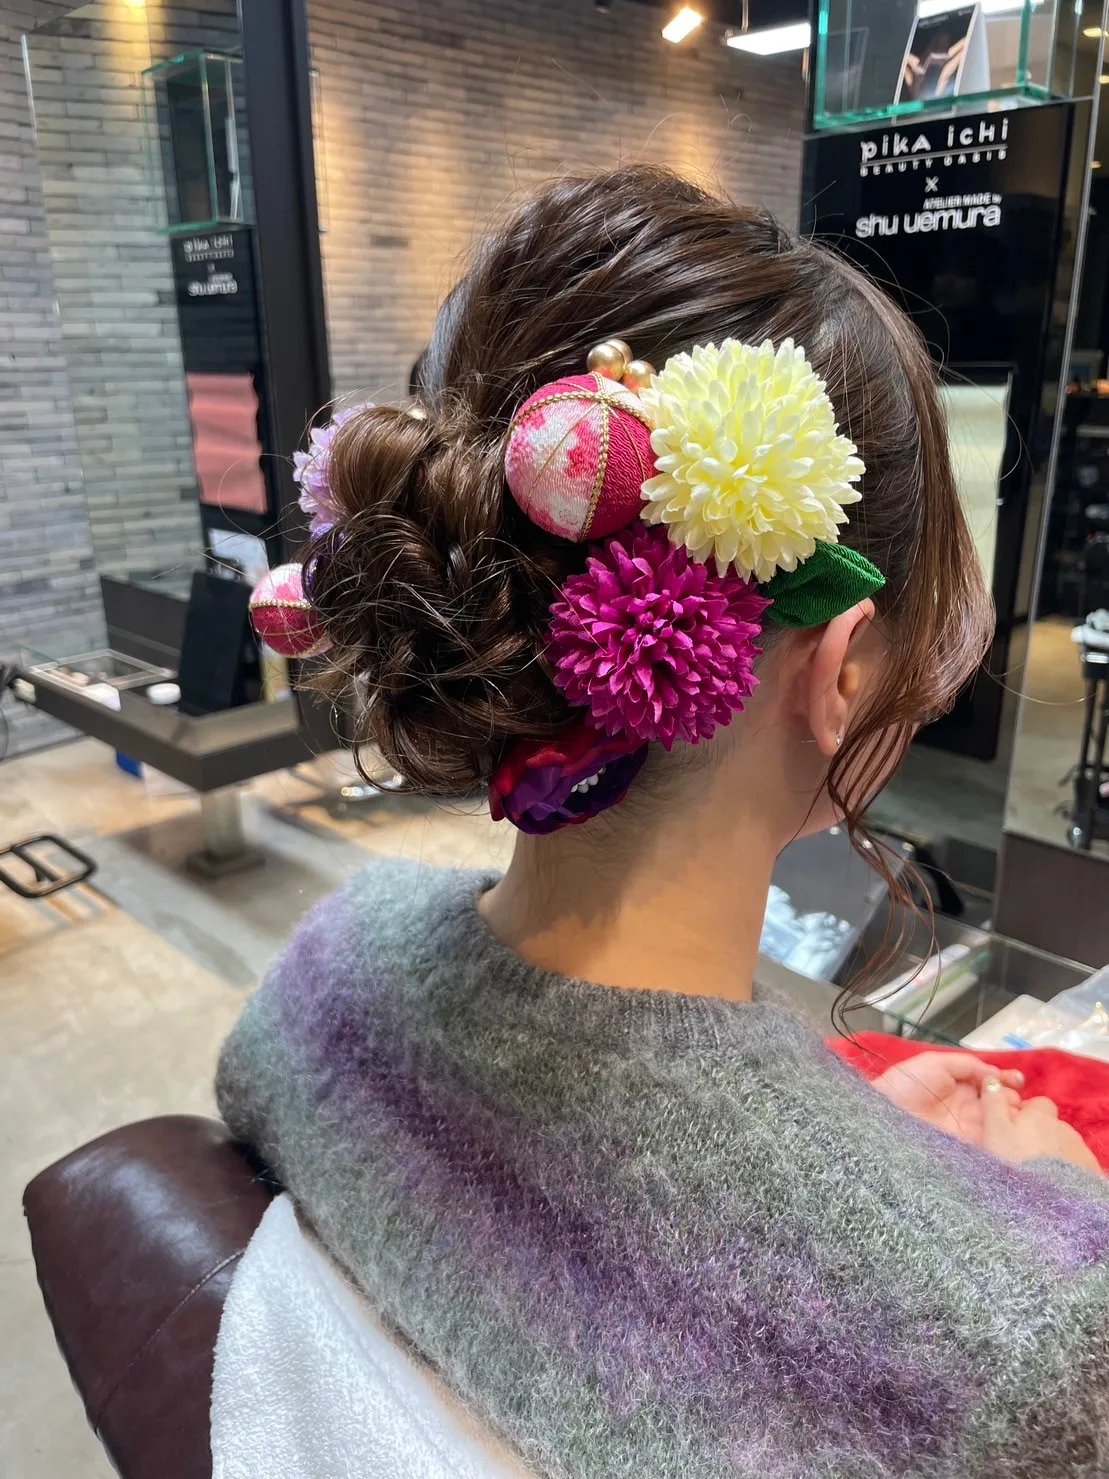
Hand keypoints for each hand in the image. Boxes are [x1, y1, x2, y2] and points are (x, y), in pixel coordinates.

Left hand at [873, 1053, 1023, 1144]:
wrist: (883, 1115)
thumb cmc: (906, 1083)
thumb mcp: (936, 1063)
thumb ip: (968, 1064)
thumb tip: (996, 1074)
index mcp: (963, 1087)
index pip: (995, 1085)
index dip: (1009, 1082)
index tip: (1018, 1080)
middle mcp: (970, 1109)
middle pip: (1003, 1106)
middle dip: (1014, 1101)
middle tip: (1015, 1099)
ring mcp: (971, 1131)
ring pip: (1001, 1126)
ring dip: (1012, 1120)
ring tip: (1014, 1114)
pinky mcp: (969, 1152)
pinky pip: (992, 1147)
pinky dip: (1004, 1140)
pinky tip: (1009, 1132)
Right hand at [980, 1077, 1101, 1173]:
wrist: (1050, 1199)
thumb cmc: (1017, 1161)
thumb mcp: (995, 1130)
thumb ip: (993, 1103)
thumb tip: (991, 1081)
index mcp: (1041, 1115)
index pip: (1038, 1103)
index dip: (1025, 1113)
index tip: (1011, 1128)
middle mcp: (1063, 1127)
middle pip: (1050, 1125)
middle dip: (1038, 1134)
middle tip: (1020, 1152)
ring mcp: (1078, 1149)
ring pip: (1062, 1144)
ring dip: (1051, 1152)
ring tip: (1035, 1171)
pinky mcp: (1088, 1169)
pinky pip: (1074, 1163)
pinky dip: (1064, 1168)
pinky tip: (1052, 1181)